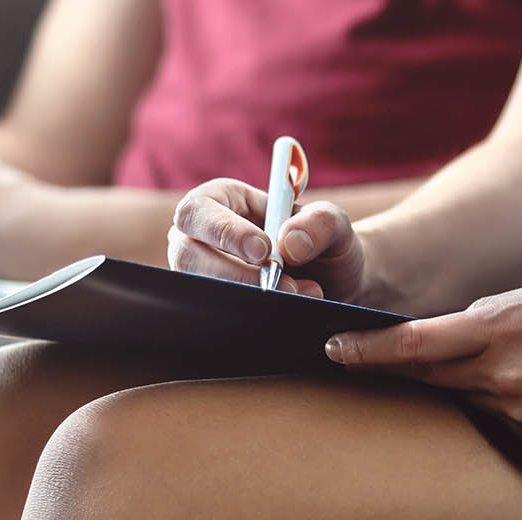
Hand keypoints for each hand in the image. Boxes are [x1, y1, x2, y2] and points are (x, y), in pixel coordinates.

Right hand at [166, 178, 366, 299]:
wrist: (334, 284)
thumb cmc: (324, 244)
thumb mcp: (334, 224)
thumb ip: (320, 222)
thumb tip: (287, 244)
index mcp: (222, 200)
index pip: (198, 210)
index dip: (225, 231)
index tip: (263, 251)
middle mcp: (202, 237)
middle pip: (188, 255)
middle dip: (235, 274)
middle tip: (283, 285)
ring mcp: (202, 273)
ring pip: (200, 289)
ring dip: (246, 297)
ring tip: (297, 295)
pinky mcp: (212, 302)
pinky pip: (214, 313)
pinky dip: (247, 316)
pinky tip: (280, 312)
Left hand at [325, 280, 521, 451]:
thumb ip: (492, 310)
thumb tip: (452, 330)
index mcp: (502, 330)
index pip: (416, 345)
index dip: (368, 350)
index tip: (334, 348)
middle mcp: (504, 380)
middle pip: (431, 379)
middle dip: (401, 370)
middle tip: (368, 360)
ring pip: (471, 402)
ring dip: (473, 386)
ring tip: (520, 365)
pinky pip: (506, 423)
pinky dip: (509, 406)